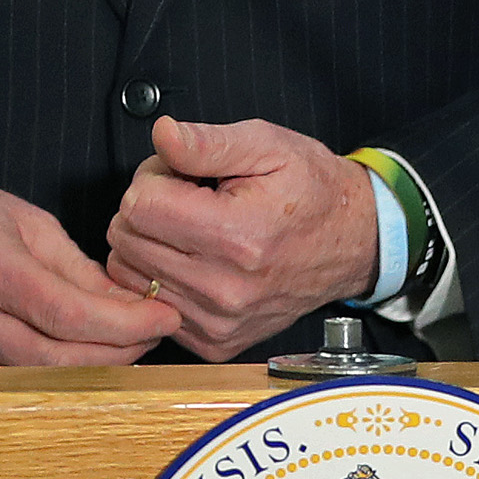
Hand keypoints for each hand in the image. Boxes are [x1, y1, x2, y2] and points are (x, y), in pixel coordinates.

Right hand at [0, 165, 181, 367]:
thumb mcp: (23, 219)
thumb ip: (76, 267)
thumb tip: (129, 303)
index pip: (71, 314)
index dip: (127, 325)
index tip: (163, 318)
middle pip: (59, 359)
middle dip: (118, 352)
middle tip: (151, 336)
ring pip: (35, 383)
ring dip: (88, 371)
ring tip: (119, 348)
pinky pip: (4, 388)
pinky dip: (45, 381)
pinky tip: (71, 363)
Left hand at [105, 117, 379, 362]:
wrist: (352, 243)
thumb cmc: (309, 189)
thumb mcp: (267, 145)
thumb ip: (208, 142)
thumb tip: (161, 136)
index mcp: (237, 236)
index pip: (139, 206)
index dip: (152, 177)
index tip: (181, 175)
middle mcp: (225, 288)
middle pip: (126, 240)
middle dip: (146, 209)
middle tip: (186, 198)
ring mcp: (219, 322)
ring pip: (129, 274)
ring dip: (149, 244)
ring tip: (192, 228)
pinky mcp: (215, 342)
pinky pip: (150, 304)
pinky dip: (159, 279)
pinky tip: (194, 259)